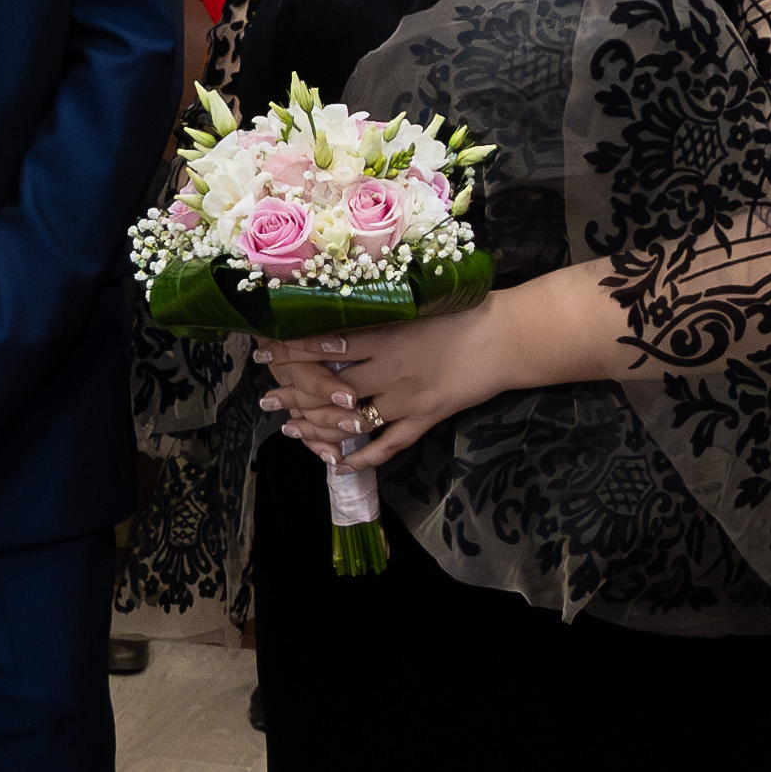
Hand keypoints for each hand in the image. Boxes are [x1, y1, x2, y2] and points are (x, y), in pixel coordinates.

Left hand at [266, 312, 496, 476]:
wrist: (506, 338)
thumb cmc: (462, 311)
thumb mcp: (413, 306)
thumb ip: (377, 317)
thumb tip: (335, 316)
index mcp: (386, 335)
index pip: (326, 345)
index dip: (292, 349)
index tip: (264, 350)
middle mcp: (389, 370)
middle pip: (330, 387)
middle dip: (293, 393)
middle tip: (266, 399)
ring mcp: (407, 399)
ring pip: (352, 420)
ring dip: (318, 427)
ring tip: (291, 429)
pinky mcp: (426, 419)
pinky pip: (389, 445)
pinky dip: (363, 457)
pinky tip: (340, 465)